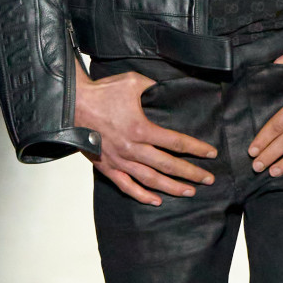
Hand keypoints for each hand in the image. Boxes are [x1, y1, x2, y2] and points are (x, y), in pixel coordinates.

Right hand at [74, 60, 216, 206]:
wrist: (72, 104)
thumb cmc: (102, 92)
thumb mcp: (133, 82)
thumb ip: (154, 88)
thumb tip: (169, 89)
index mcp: (140, 128)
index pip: (176, 142)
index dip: (196, 148)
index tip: (211, 153)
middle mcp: (132, 148)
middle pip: (168, 165)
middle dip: (191, 173)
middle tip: (208, 179)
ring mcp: (119, 160)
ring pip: (150, 179)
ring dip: (171, 187)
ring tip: (189, 192)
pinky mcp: (106, 166)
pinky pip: (126, 186)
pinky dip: (141, 195)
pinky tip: (156, 201)